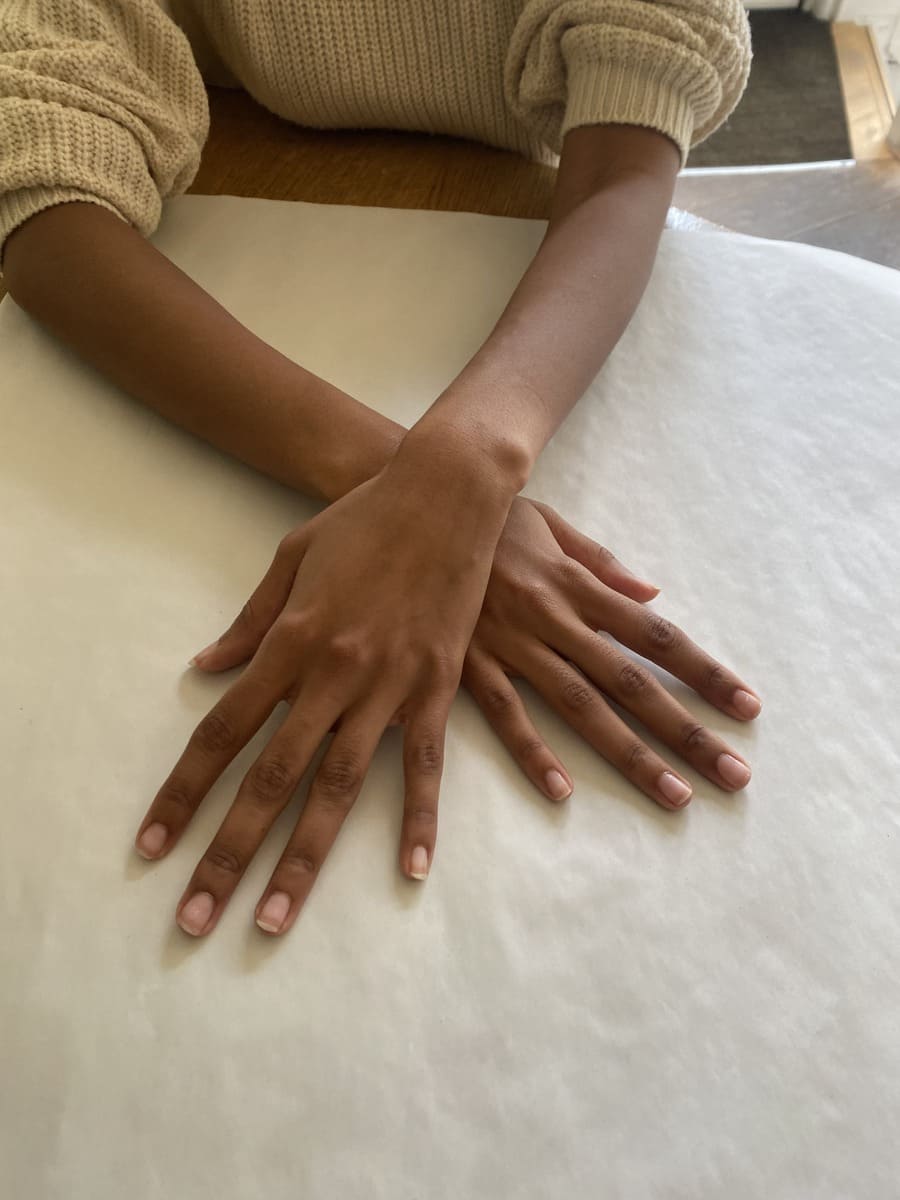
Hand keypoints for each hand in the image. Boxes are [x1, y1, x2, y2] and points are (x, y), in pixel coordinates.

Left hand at [134, 443, 512, 937]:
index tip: (153, 845)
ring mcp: (389, 686)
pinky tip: (410, 871)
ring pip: (339, 787)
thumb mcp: (291, 558)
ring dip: (304, 859)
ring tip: (274, 919)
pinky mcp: (438, 688)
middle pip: (271, 779)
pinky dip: (419, 819)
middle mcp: (333, 673)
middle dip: (228, 854)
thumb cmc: (364, 519)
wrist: (446, 493)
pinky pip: (427, 764)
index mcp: (291, 640)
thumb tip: (205, 667)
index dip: (182, 794)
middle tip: (198, 920)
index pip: (222, 732)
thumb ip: (249, 620)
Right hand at [463, 498, 760, 808]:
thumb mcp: (552, 526)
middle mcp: (554, 618)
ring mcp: (511, 644)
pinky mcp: (467, 663)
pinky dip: (533, 750)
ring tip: (674, 795)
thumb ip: (602, 562)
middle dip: (686, 731)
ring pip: (579, 706)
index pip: (656, 637)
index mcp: (578, 585)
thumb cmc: (488, 518)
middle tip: (734, 774)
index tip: (746, 707)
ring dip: (630, 753)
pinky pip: (505, 712)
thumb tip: (653, 597)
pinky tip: (563, 790)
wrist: (415, 509)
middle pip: (631, 682)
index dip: (704, 673)